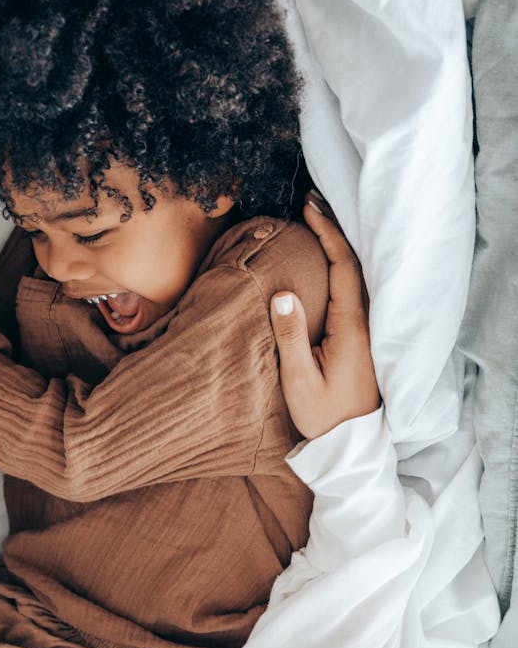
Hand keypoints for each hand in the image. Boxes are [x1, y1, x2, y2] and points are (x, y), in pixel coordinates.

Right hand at [270, 192, 379, 438]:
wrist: (350, 446)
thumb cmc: (323, 418)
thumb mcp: (298, 382)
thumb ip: (290, 338)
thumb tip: (282, 294)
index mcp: (351, 328)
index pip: (343, 268)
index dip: (328, 234)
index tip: (310, 208)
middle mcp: (364, 324)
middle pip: (354, 265)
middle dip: (335, 230)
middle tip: (314, 201)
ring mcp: (365, 331)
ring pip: (355, 277)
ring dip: (338, 246)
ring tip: (319, 222)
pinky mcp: (360, 339)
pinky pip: (352, 291)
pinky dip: (341, 267)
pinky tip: (327, 263)